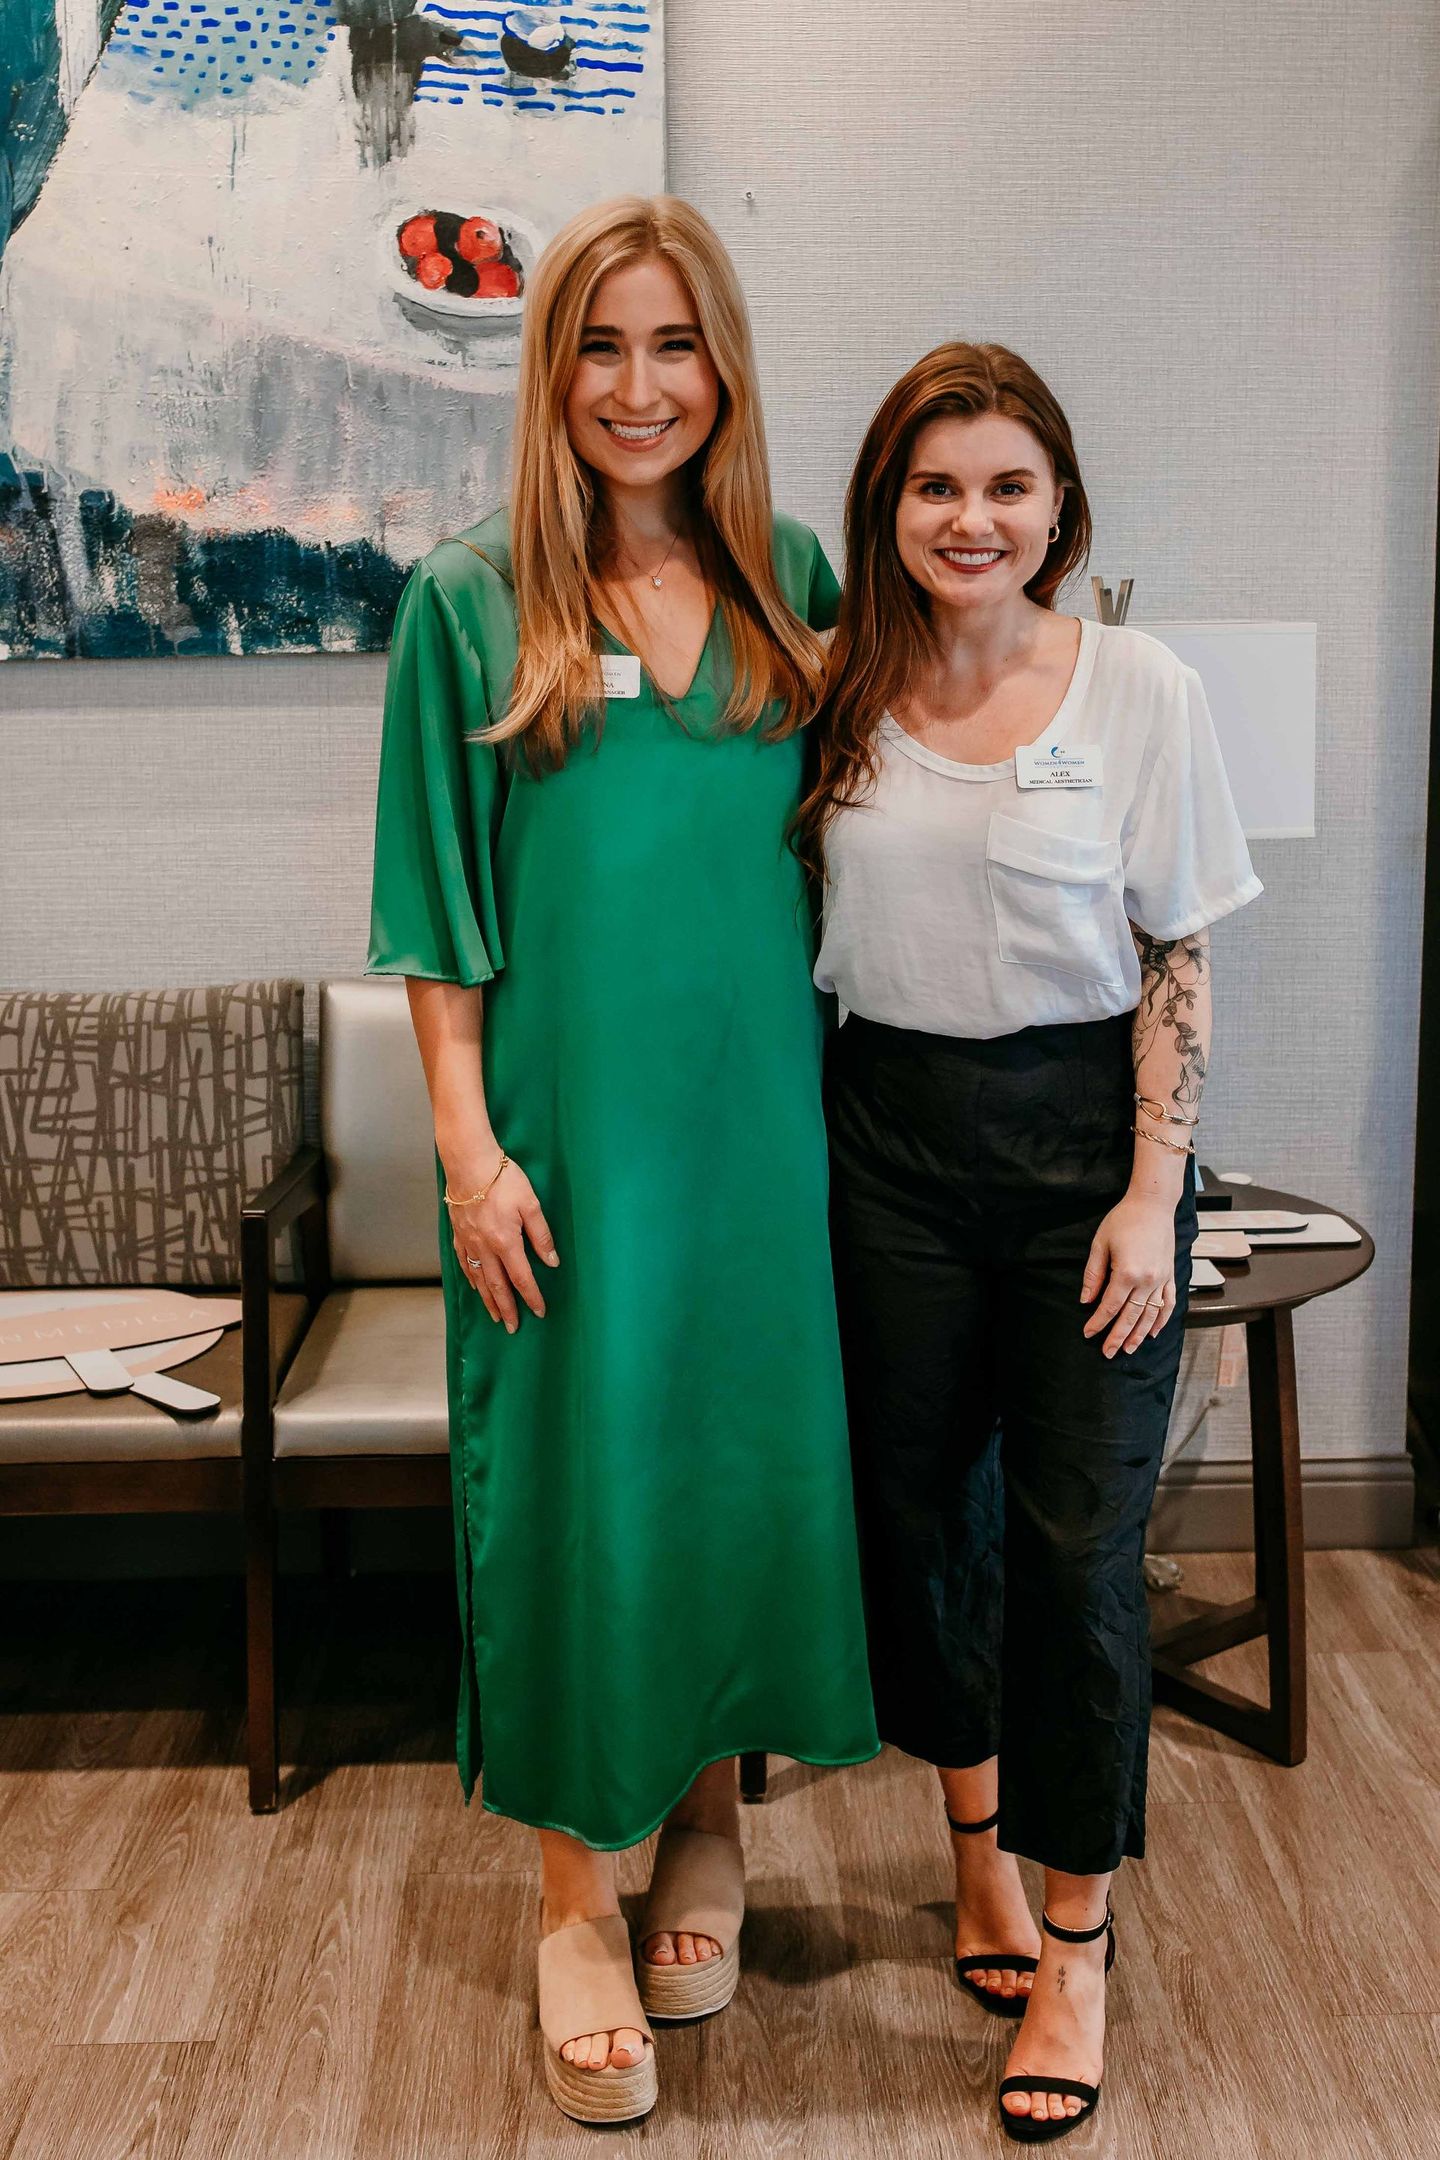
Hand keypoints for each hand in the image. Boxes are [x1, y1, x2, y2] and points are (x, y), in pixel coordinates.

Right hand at [448, 1158, 557, 1332]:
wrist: (468, 1162)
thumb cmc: (503, 1179)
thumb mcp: (530, 1204)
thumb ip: (541, 1235)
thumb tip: (552, 1261)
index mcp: (505, 1242)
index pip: (521, 1278)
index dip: (531, 1297)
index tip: (539, 1312)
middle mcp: (484, 1247)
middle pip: (497, 1286)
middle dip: (507, 1308)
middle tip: (513, 1327)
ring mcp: (468, 1241)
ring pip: (479, 1279)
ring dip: (488, 1299)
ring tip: (495, 1315)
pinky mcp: (458, 1232)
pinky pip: (464, 1263)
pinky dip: (470, 1278)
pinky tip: (474, 1285)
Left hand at [1080, 1192, 1177, 1357]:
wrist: (1153, 1205)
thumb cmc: (1123, 1220)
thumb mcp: (1100, 1244)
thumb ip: (1094, 1275)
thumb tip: (1086, 1300)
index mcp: (1127, 1272)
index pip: (1109, 1306)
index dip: (1098, 1322)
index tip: (1088, 1334)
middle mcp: (1147, 1280)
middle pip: (1130, 1317)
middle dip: (1117, 1337)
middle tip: (1108, 1353)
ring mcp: (1162, 1279)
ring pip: (1151, 1315)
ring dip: (1139, 1335)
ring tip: (1129, 1349)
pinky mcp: (1170, 1275)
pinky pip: (1168, 1303)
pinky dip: (1162, 1320)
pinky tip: (1154, 1332)